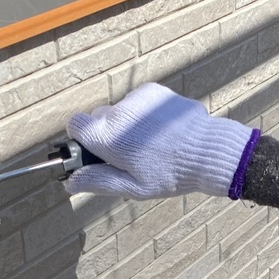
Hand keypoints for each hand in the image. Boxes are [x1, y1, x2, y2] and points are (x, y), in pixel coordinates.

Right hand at [65, 83, 257, 198]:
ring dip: (127, 124)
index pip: (75, 125)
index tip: (96, 152)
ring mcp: (136, 98)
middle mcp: (117, 112)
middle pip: (98, 118)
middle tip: (129, 154)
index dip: (83, 140)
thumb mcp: (133, 187)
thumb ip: (98, 181)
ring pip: (119, 111)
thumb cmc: (170, 174)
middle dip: (107, 134)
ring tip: (151, 144)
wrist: (207, 151)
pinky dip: (143, 114)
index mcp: (107, 136)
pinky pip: (137, 102)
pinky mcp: (153, 91)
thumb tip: (71, 182)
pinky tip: (161, 131)